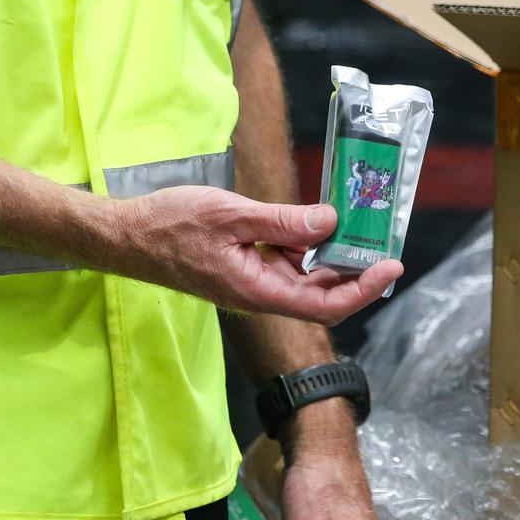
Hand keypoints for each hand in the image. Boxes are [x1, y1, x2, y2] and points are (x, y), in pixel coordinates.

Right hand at [117, 186, 402, 325]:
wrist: (129, 237)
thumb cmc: (170, 226)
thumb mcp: (231, 215)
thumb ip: (282, 221)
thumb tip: (330, 222)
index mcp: (259, 291)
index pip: (325, 304)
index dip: (363, 289)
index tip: (390, 266)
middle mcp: (262, 294)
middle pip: (322, 293)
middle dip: (355, 268)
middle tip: (381, 233)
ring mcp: (255, 283)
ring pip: (307, 276)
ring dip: (332, 254)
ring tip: (356, 220)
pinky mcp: (248, 270)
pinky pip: (288, 263)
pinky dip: (307, 244)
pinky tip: (316, 220)